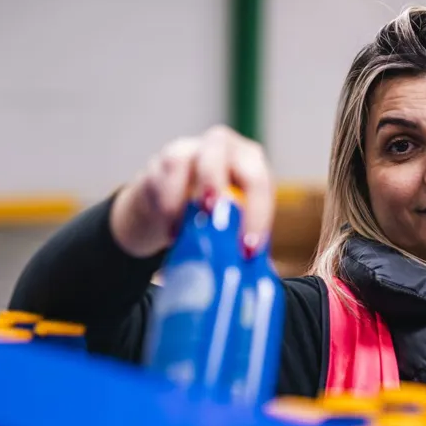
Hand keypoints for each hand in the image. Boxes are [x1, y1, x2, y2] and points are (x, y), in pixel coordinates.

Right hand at [110, 125, 274, 257]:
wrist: (166, 204)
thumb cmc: (210, 214)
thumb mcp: (232, 224)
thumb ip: (243, 242)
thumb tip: (263, 278)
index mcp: (251, 163)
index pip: (259, 181)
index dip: (256, 214)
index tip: (248, 249)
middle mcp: (225, 148)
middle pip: (227, 154)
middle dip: (219, 185)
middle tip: (213, 218)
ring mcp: (192, 148)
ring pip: (190, 158)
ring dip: (187, 194)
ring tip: (188, 229)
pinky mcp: (163, 160)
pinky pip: (163, 174)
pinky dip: (167, 204)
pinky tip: (171, 231)